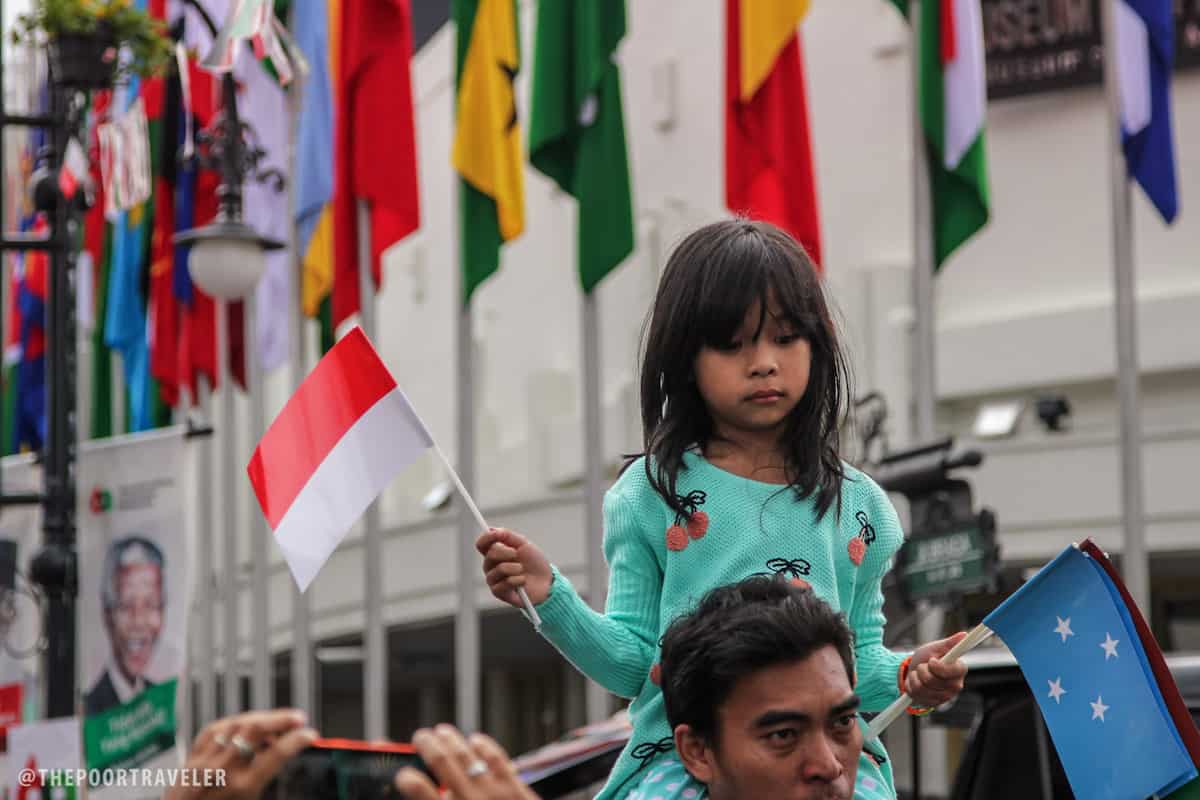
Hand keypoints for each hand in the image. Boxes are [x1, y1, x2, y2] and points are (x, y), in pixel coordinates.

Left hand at [164, 709, 317, 799]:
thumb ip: (265, 782)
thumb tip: (283, 759)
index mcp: (241, 788)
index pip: (276, 753)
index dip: (298, 740)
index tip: (310, 735)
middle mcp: (221, 771)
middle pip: (255, 730)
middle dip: (281, 719)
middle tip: (298, 718)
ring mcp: (203, 762)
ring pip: (235, 724)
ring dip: (259, 717)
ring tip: (274, 721)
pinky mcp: (189, 759)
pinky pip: (212, 730)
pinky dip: (231, 723)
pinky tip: (242, 725)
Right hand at [394, 724, 538, 799]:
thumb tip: (437, 797)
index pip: (420, 791)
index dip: (407, 779)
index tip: (403, 774)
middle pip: (443, 763)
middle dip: (427, 745)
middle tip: (420, 736)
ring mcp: (495, 794)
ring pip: (468, 754)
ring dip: (452, 739)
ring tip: (442, 732)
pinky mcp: (518, 791)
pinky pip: (498, 759)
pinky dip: (485, 746)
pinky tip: (477, 740)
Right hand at [476, 527, 552, 606]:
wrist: (546, 581)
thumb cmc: (534, 562)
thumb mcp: (524, 544)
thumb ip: (508, 536)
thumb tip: (492, 529)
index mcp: (494, 553)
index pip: (482, 544)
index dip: (486, 537)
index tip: (497, 534)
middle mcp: (490, 566)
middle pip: (490, 554)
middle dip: (507, 552)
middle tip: (517, 555)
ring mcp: (493, 579)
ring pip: (500, 568)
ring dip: (516, 568)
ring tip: (522, 570)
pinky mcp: (498, 592)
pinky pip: (506, 582)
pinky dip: (518, 580)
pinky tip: (522, 581)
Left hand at [905, 632, 968, 707]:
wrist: (915, 671)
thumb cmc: (928, 658)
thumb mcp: (936, 647)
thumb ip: (950, 643)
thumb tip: (964, 635)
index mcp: (959, 670)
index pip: (952, 671)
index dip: (938, 666)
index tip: (931, 660)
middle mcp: (955, 686)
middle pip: (933, 680)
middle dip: (922, 670)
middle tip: (924, 666)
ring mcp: (944, 697)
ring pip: (922, 687)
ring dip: (915, 677)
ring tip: (920, 674)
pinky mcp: (934, 704)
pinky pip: (916, 695)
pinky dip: (911, 686)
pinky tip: (916, 683)